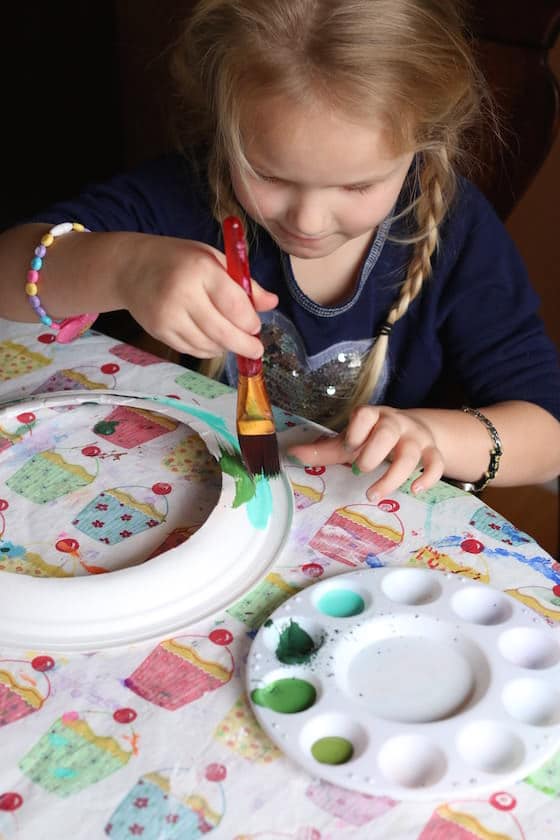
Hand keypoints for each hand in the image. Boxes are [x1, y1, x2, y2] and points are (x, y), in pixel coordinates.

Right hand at [121, 235, 277, 357]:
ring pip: (208, 345)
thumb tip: (272, 303)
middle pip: (222, 332)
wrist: (131, 268)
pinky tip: (212, 341)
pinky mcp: (159, 331)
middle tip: (255, 350)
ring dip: (226, 347)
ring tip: (232, 340)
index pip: (234, 305)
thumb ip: (244, 283)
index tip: (256, 328)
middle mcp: (182, 294)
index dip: (250, 322)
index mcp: (201, 269)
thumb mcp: (213, 260)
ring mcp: (168, 316)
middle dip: (244, 345)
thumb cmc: (179, 260)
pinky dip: (207, 349)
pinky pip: (192, 349)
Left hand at [288, 405, 443, 498]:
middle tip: (359, 471)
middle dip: (373, 454)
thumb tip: (290, 455)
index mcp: (372, 417)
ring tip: (374, 493)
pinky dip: (428, 477)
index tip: (348, 447)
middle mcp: (395, 424)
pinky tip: (415, 490)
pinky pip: (436, 463)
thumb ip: (323, 450)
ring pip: (411, 453)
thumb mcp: (350, 441)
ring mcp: (416, 437)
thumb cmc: (373, 438)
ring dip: (394, 476)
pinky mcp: (432, 451)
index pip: (365, 415)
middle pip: (388, 433)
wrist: (413, 430)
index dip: (356, 430)